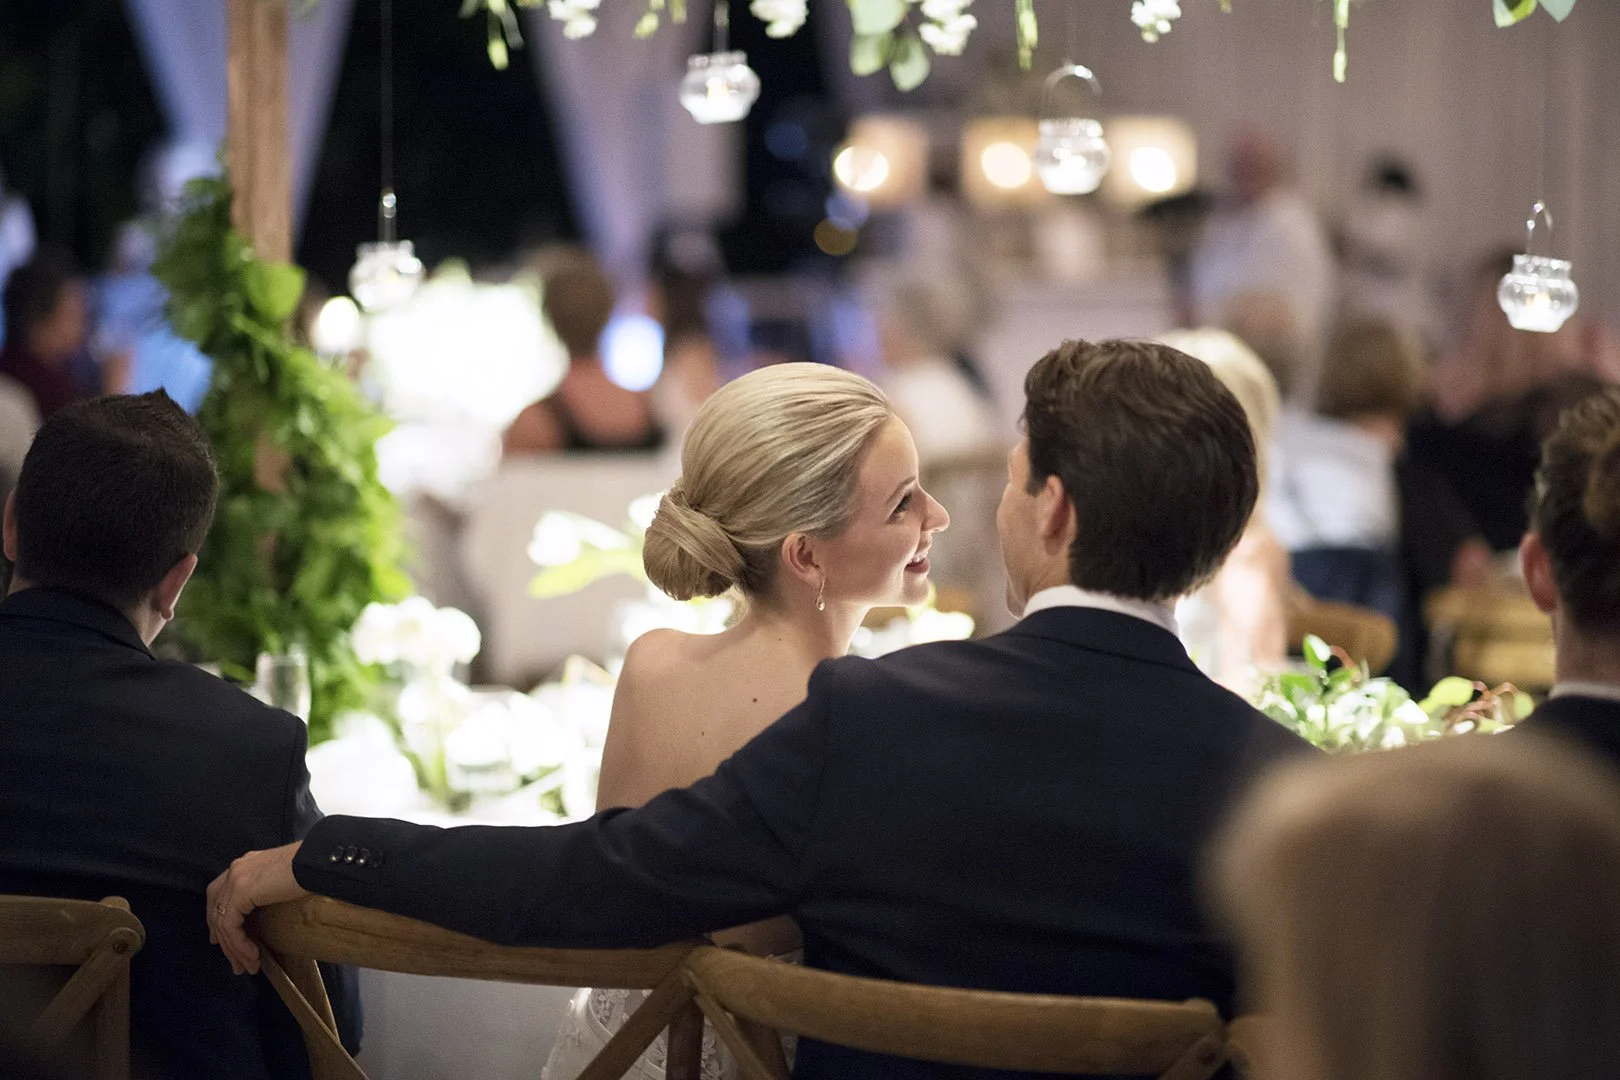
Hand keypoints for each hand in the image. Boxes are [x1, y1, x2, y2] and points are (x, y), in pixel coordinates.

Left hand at [206, 842, 309, 974]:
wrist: (316, 862)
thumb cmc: (312, 869)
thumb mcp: (283, 880)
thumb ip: (268, 890)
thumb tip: (268, 911)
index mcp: (246, 865)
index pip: (219, 893)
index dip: (217, 919)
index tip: (221, 941)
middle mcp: (236, 870)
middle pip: (216, 910)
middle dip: (224, 940)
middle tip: (236, 963)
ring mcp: (235, 880)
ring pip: (223, 923)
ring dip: (235, 949)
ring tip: (248, 967)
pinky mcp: (240, 892)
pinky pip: (231, 926)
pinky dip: (239, 944)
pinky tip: (253, 955)